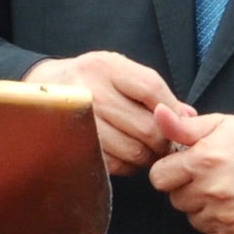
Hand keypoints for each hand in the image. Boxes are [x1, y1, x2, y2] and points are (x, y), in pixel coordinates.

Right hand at [24, 50, 180, 173]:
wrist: (44, 90)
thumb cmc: (91, 79)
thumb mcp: (119, 71)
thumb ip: (153, 90)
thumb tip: (189, 117)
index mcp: (107, 67)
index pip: (153, 90)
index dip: (173, 110)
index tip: (180, 122)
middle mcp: (92, 93)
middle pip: (147, 126)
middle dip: (164, 140)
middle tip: (166, 142)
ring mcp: (82, 123)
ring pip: (134, 150)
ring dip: (148, 155)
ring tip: (147, 149)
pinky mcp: (76, 147)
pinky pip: (116, 165)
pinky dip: (128, 165)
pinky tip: (126, 155)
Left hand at [147, 99, 233, 233]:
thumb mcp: (223, 125)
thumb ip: (184, 125)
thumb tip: (156, 114)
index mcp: (203, 162)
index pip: (158, 178)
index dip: (171, 171)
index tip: (188, 168)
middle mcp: (212, 193)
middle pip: (176, 201)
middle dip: (189, 190)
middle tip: (215, 178)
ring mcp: (226, 220)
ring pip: (195, 221)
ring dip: (206, 210)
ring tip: (230, 193)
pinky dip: (223, 228)